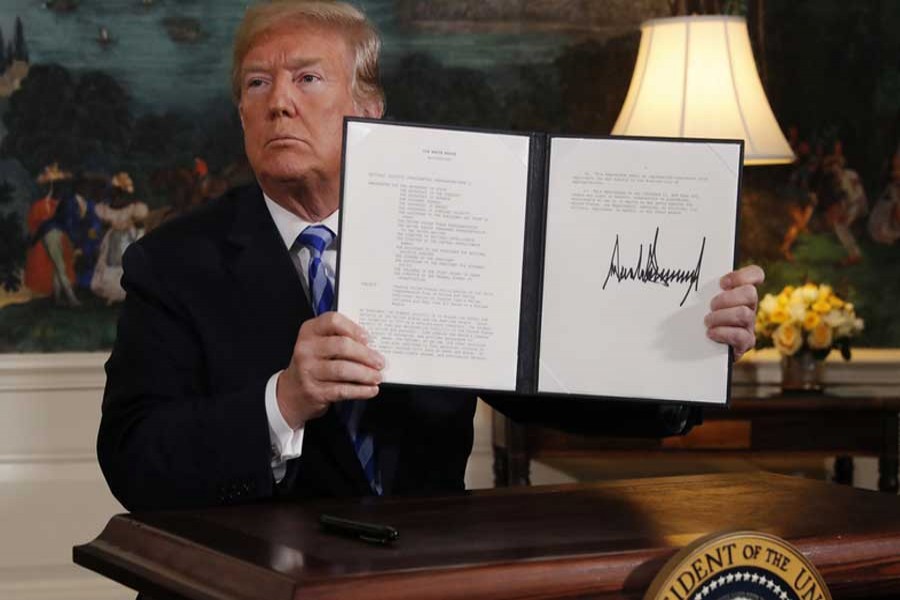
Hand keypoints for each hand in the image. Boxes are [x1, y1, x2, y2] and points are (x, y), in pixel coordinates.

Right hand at [276, 312, 383, 427]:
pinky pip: (342, 390)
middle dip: (366, 355)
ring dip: (366, 374)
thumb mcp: (319, 345)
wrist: (292, 392)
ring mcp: (308, 370)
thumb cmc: (313, 364)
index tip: (368, 339)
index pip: (333, 321)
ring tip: (377, 377)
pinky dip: (360, 390)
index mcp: (310, 331)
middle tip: (379, 362)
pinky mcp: (314, 391)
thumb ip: (339, 339)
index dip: (353, 328)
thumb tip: (371, 345)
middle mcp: (306, 348)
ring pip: (343, 370)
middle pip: (342, 346)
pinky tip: (371, 390)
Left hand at [705, 264, 764, 360]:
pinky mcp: (745, 343)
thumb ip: (699, 288)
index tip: (722, 283)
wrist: (698, 349)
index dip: (742, 276)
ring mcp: (748, 325)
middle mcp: (748, 306)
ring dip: (722, 316)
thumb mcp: (698, 301)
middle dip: (727, 298)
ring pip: (744, 314)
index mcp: (739, 292)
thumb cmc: (697, 319)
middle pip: (750, 293)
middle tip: (711, 305)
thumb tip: (678, 272)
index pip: (755, 275)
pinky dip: (723, 333)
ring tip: (707, 321)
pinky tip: (710, 333)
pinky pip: (741, 336)